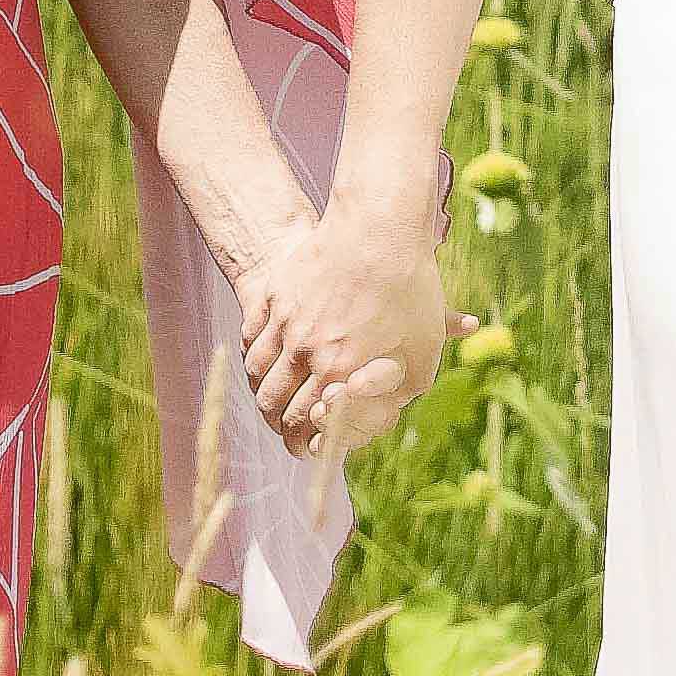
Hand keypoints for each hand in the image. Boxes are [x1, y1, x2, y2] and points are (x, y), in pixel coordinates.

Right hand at [242, 196, 455, 458]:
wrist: (380, 225)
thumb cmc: (411, 287)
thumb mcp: (424, 345)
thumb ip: (406, 388)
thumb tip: (394, 412)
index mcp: (340, 369)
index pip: (308, 421)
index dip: (303, 442)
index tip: (304, 450)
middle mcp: (305, 350)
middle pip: (276, 403)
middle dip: (279, 426)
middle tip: (285, 435)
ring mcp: (284, 321)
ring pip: (258, 373)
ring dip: (263, 394)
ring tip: (270, 404)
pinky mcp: (273, 295)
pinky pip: (251, 338)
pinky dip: (253, 358)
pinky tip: (262, 365)